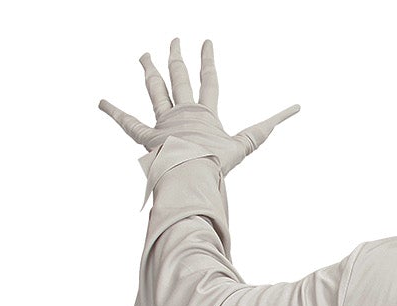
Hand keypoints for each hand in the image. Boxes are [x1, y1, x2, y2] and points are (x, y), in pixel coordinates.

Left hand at [99, 38, 298, 175]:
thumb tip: (296, 108)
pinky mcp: (147, 137)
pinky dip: (112, 112)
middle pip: (179, 78)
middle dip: (176, 56)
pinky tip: (99, 102)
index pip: (208, 80)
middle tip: (173, 40)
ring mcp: (164, 123)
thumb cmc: (218, 165)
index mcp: (205, 114)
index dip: (207, 60)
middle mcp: (183, 112)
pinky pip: (126, 122)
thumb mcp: (246, 146)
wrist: (191, 175)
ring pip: (155, 90)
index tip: (206, 42)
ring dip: (149, 71)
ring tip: (144, 55)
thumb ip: (267, 129)